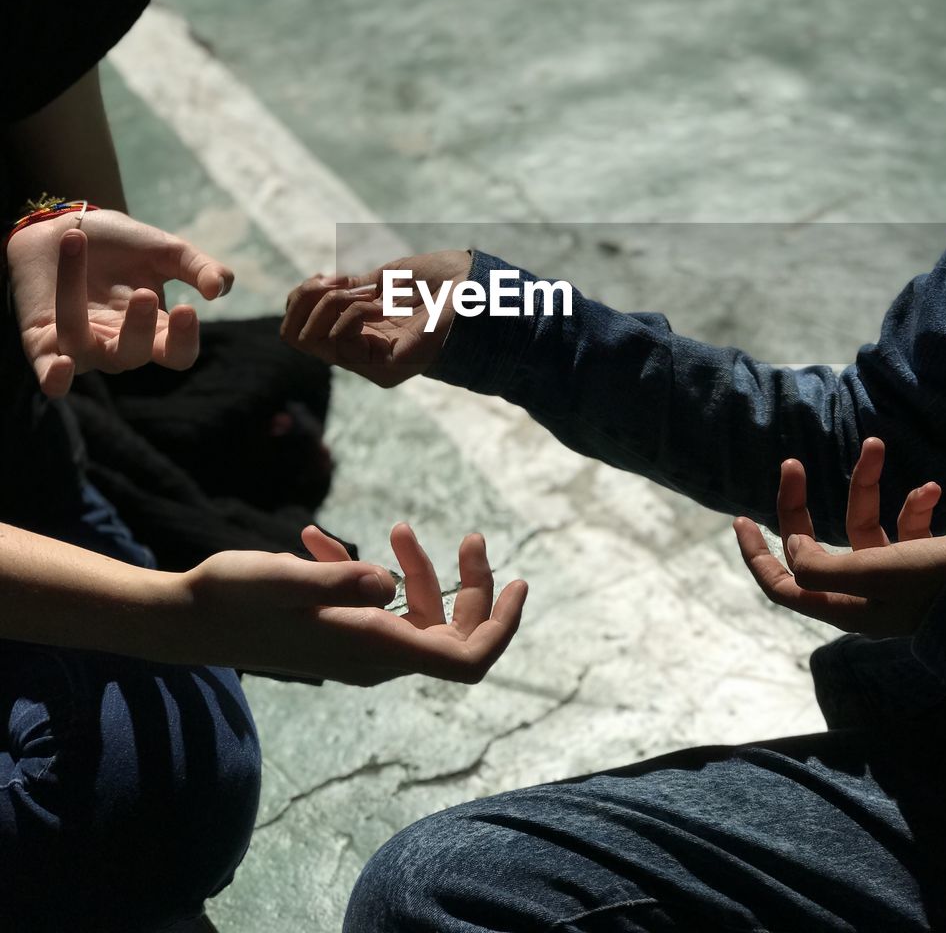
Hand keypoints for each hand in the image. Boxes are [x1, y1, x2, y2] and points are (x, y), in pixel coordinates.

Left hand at [6, 209, 233, 397]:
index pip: (177, 354)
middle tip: (143, 292)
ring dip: (77, 301)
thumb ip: (199, 268)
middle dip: (139, 329)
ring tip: (78, 243)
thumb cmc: (120, 244)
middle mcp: (118, 344)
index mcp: (153, 329)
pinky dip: (57, 378)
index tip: (187, 309)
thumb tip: (220, 290)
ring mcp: (81, 347)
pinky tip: (64, 365)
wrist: (62, 224)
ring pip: (86, 350)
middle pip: (135, 357)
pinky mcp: (42, 344)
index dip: (184, 341)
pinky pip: (49, 372)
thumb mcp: (168, 251)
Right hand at [183, 523, 527, 684]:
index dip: (500, 628)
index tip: (519, 582)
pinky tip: (325, 540)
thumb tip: (386, 581)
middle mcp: (372, 656)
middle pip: (452, 634)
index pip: (465, 661)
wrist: (183, 621)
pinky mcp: (334, 633)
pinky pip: (372, 606)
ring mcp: (353, 647)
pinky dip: (366, 572)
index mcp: (373, 648)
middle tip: (470, 537)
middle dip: (469, 586)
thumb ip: (336, 580)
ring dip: (417, 571)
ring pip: (414, 615)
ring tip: (398, 527)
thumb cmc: (232, 598)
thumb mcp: (283, 580)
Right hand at [281, 250, 471, 386]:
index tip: (326, 275)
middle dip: (306, 299)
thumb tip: (319, 288)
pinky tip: (379, 302)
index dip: (301, 298)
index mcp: (362, 333)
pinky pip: (340, 342)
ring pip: (312, 340)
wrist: (479, 286)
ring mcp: (372, 362)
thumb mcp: (385, 277)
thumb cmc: (443, 279)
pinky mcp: (385, 366)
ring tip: (365, 290)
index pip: (302, 328)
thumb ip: (352, 289)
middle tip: (336, 281)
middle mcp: (362, 352)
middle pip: (295, 336)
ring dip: (331, 303)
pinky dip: (353, 313)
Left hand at [733, 437, 945, 635]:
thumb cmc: (938, 587)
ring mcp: (896, 576)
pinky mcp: (926, 560)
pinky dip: (915, 501)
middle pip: (813, 545)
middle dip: (799, 503)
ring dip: (865, 482)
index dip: (757, 556)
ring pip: (863, 522)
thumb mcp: (875, 573)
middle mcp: (865, 592)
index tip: (739, 519)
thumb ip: (823, 567)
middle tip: (791, 463)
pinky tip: (933, 488)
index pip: (784, 587)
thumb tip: (792, 550)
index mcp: (846, 605)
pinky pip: (908, 524)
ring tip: (874, 444)